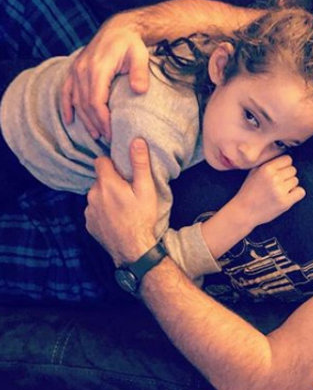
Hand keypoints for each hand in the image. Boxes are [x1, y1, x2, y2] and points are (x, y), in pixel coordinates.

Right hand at [61, 14, 150, 140]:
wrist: (119, 28)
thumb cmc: (131, 43)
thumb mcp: (140, 55)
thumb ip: (140, 73)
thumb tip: (140, 91)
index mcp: (98, 68)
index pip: (96, 101)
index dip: (102, 119)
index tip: (111, 133)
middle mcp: (83, 70)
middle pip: (85, 104)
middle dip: (96, 123)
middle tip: (107, 138)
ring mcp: (77, 69)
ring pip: (76, 100)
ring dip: (84, 119)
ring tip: (95, 134)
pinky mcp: (75, 69)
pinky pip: (66, 90)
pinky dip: (66, 106)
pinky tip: (69, 120)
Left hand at [85, 138, 157, 265]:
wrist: (133, 249)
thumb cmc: (142, 218)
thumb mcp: (146, 190)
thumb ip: (140, 164)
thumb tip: (136, 140)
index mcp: (107, 183)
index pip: (100, 161)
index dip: (111, 164)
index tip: (122, 171)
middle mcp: (93, 194)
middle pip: (100, 180)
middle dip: (111, 182)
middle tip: (128, 192)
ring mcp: (89, 210)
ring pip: (96, 195)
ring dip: (106, 197)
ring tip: (123, 207)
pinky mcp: (89, 223)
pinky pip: (94, 211)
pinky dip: (103, 212)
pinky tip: (116, 219)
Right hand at [229, 155, 304, 227]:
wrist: (243, 211)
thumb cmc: (248, 191)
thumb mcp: (254, 172)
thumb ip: (267, 163)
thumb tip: (283, 157)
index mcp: (266, 168)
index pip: (287, 159)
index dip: (285, 166)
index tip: (280, 172)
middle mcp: (274, 178)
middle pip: (293, 170)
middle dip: (287, 176)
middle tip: (278, 184)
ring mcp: (280, 190)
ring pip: (296, 181)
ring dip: (290, 186)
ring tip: (279, 191)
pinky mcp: (285, 202)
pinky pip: (301, 192)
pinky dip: (296, 194)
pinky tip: (287, 196)